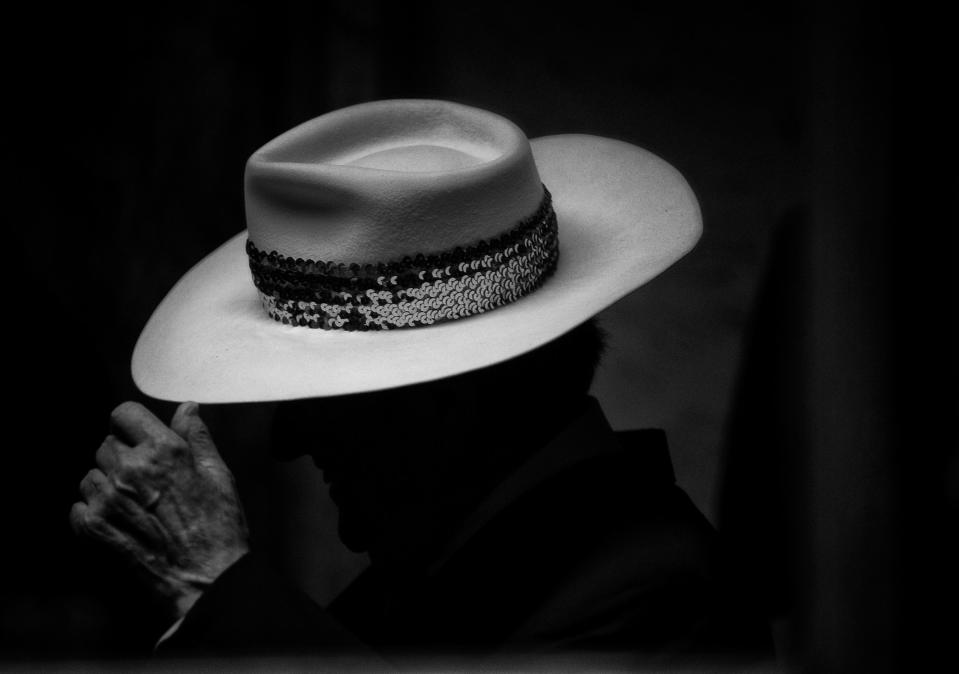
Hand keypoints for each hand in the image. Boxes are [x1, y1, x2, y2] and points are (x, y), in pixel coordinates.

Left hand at [71, 401, 249, 619]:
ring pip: (92, 475)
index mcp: (163, 449)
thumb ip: (197, 438)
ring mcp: (108, 499)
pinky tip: (121, 523)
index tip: (140, 437)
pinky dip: (95, 511)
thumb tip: (187, 409)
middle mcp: (130, 469)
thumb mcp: (219, 476)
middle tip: (147, 481)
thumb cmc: (218, 528)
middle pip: (107, 444)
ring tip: (136, 505)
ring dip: (108, 484)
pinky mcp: (92, 527)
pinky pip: (79, 505)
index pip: (124, 414)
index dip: (132, 425)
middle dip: (124, 455)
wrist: (204, 580)